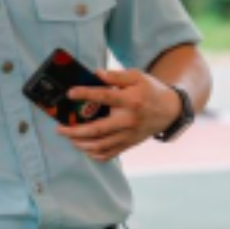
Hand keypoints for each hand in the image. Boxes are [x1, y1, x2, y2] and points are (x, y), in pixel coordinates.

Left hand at [56, 68, 180, 161]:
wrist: (169, 111)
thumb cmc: (150, 90)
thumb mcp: (137, 76)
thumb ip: (116, 76)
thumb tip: (95, 74)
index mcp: (131, 100)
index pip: (105, 97)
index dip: (86, 94)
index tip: (70, 93)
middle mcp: (129, 120)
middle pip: (97, 130)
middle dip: (75, 131)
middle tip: (60, 128)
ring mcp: (128, 135)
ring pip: (100, 145)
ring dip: (81, 143)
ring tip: (69, 136)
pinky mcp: (129, 144)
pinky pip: (108, 154)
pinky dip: (94, 154)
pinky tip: (84, 147)